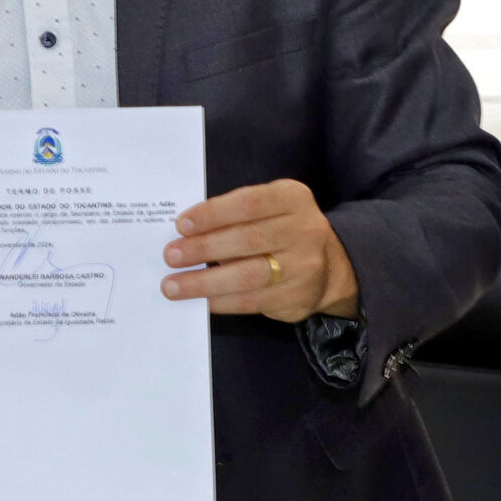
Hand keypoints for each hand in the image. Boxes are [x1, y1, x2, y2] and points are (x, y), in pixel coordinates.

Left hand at [159, 178, 359, 322]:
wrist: (330, 267)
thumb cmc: (282, 230)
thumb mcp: (271, 208)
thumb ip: (237, 214)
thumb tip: (186, 232)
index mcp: (293, 198)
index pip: (250, 203)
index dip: (213, 214)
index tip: (181, 224)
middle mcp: (304, 230)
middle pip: (248, 239)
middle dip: (204, 248)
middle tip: (171, 256)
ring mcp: (303, 266)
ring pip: (248, 275)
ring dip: (205, 281)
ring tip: (174, 285)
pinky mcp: (295, 297)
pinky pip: (251, 301)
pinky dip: (221, 301)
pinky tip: (199, 301)